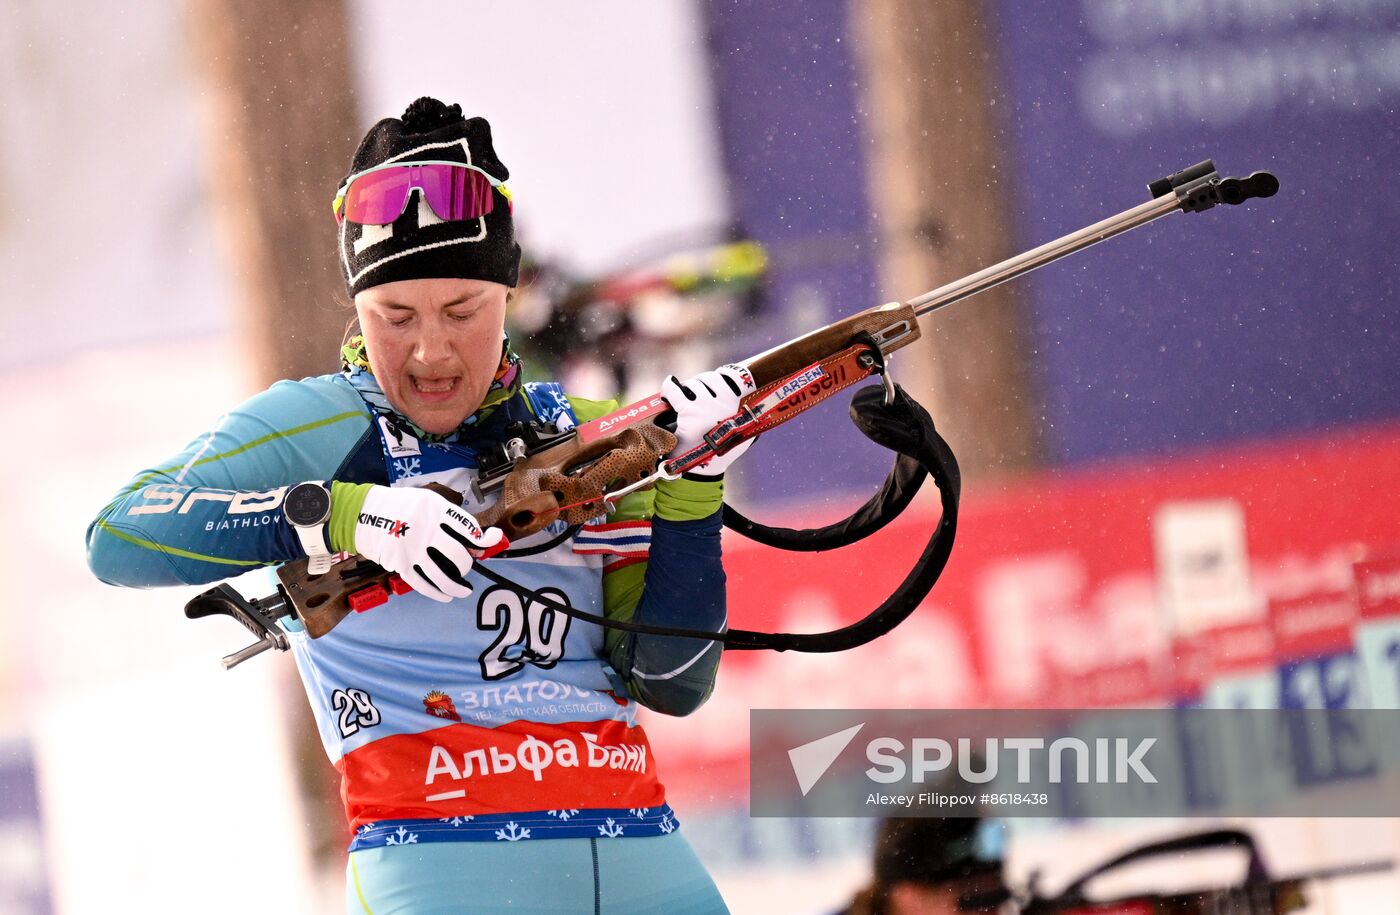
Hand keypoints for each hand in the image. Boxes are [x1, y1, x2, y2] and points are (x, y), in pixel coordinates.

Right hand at [352, 486, 503, 601]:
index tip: (489, 542)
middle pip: (458, 555)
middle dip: (467, 564)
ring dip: (457, 587)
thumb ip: (450, 520)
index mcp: (436, 510)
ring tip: (465, 591)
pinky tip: (446, 596)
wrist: (364, 513)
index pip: (468, 528)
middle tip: (467, 565)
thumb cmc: (402, 506)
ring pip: (443, 576)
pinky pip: (423, 585)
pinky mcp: (400, 565)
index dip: (483, 538)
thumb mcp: (428, 502)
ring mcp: (412, 549)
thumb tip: (476, 545)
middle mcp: (426, 530)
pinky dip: (438, 593)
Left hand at [662, 364, 757, 476]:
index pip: (734, 377)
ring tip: (684, 397)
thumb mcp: (741, 436)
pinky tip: (667, 391)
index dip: (724, 375)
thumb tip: (750, 398)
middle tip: (696, 394)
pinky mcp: (689, 411)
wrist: (700, 471)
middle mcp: (726, 403)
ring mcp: (707, 406)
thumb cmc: (719, 453)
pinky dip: (669, 388)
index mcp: (741, 407)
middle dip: (702, 383)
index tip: (720, 376)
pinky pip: (675, 391)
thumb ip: (745, 418)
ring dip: (689, 387)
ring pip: (695, 384)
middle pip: (711, 379)